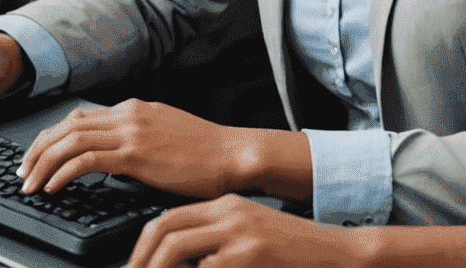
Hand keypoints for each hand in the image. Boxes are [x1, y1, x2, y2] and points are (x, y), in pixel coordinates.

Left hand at [19, 99, 275, 200]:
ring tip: (30, 184)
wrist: (232, 154)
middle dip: (39, 149)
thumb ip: (139, 137)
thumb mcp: (166, 134)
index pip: (80, 117)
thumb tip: (115, 155)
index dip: (52, 137)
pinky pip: (86, 160)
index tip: (37, 157)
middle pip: (68, 124)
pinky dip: (64, 172)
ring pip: (71, 140)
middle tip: (23, 172)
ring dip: (44, 162)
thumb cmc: (205, 152)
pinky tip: (54, 188)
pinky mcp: (136, 154)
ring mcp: (133, 130)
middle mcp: (130, 113)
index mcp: (136, 108)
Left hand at [126, 196, 366, 267]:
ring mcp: (238, 234)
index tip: (136, 266)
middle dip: (142, 260)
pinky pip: (205, 267)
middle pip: (165, 229)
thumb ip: (213, 239)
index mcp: (225, 205)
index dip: (143, 246)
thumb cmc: (287, 249)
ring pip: (176, 248)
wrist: (329, 251)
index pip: (168, 217)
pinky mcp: (249, 255)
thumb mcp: (247, 232)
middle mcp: (228, 213)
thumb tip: (174, 259)